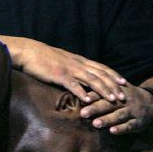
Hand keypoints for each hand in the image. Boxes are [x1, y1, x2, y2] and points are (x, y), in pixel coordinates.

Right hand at [8, 37, 126, 104]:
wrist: (28, 51)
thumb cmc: (43, 57)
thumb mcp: (62, 61)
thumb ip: (72, 67)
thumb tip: (78, 76)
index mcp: (79, 60)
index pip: (101, 67)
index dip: (113, 75)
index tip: (124, 83)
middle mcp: (78, 64)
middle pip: (100, 75)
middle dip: (113, 86)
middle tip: (123, 96)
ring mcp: (69, 69)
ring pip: (91, 80)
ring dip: (103, 90)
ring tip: (112, 100)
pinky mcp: (59, 75)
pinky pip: (73, 84)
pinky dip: (82, 92)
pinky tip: (89, 100)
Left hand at [79, 84, 152, 134]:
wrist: (152, 103)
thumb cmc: (127, 97)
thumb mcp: (117, 91)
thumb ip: (101, 92)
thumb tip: (79, 90)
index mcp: (118, 92)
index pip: (104, 92)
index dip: (93, 95)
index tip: (82, 99)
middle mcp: (125, 101)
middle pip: (109, 104)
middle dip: (96, 109)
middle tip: (83, 114)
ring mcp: (133, 111)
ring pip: (119, 115)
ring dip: (107, 119)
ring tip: (95, 124)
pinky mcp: (139, 122)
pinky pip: (130, 126)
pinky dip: (121, 129)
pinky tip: (112, 131)